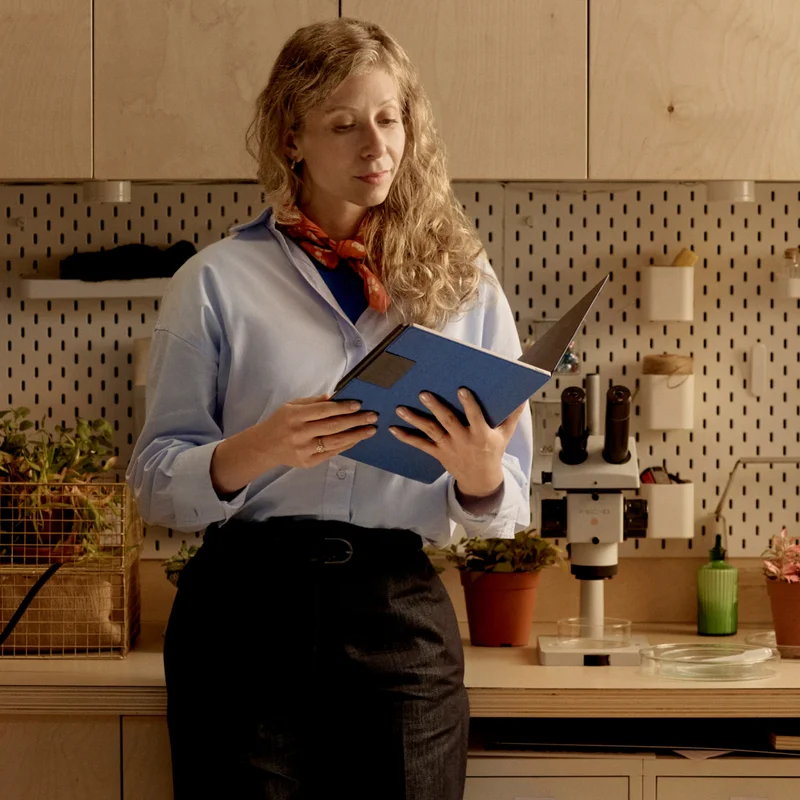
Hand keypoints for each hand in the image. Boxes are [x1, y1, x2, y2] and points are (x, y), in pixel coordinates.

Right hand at [253, 393, 377, 468]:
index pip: (323, 411)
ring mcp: (304, 450)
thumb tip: (335, 396)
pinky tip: (357, 439)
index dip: (342, 407)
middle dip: (355, 421)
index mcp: (295, 416)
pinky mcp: (308, 462)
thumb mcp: (292, 406)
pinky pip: (331, 452)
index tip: (359, 405)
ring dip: (356, 435)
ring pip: (335, 442)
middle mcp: (300, 434)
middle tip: (372, 416)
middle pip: (333, 427)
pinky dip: (346, 445)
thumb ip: (313, 402)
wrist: (265, 446)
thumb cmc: (281, 422)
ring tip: (370, 429)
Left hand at [389, 388, 526, 496]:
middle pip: (447, 421)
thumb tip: (523, 396)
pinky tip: (393, 429)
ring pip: (430, 431)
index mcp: (481, 434)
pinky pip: (420, 445)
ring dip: (415, 420)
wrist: (480, 479)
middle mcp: (463, 440)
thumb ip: (512, 415)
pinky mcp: (438, 453)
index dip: (469, 404)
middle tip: (423, 393)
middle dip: (435, 407)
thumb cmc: (493, 451)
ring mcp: (448, 447)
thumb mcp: (505, 435)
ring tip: (401, 408)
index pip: (475, 417)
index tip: (461, 389)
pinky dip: (406, 437)